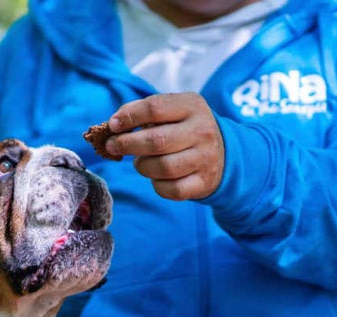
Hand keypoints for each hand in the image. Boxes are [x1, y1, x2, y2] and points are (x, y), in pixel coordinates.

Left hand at [105, 93, 225, 200]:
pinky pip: (172, 189)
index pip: (154, 108)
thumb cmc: (183, 128)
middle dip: (127, 144)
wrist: (223, 153)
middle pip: (156, 141)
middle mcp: (202, 131)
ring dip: (142, 166)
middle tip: (113, 146)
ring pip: (162, 168)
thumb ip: (142, 111)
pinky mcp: (204, 182)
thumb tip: (114, 124)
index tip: (113, 125)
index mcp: (192, 106)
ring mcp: (206, 158)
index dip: (128, 117)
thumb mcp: (171, 110)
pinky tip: (156, 177)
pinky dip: (157, 185)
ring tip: (140, 162)